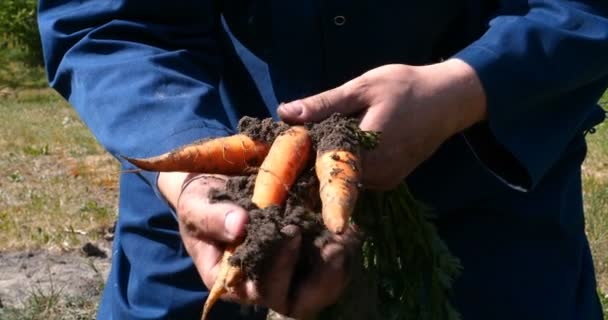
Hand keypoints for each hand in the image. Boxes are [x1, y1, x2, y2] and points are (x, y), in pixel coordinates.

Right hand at [158, 172, 358, 317]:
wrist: (213, 184)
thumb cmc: (199, 200)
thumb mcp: (196, 206)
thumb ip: (213, 218)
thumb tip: (239, 225)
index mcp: (233, 280)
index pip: (260, 289)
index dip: (280, 267)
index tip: (292, 232)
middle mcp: (261, 284)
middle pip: (296, 302)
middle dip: (319, 280)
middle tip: (333, 248)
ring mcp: (285, 273)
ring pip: (318, 291)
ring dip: (336, 271)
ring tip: (345, 242)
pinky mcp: (302, 257)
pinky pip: (329, 270)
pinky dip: (343, 255)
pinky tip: (351, 233)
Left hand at [278, 59, 486, 189]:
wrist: (449, 100)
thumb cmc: (406, 88)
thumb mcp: (362, 88)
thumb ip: (325, 104)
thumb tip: (285, 113)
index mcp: (365, 151)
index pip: (317, 165)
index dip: (298, 157)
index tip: (284, 145)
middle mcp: (374, 175)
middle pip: (329, 175)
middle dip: (311, 159)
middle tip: (299, 138)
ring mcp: (383, 182)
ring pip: (343, 177)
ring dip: (329, 161)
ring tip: (322, 137)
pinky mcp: (389, 181)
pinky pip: (357, 177)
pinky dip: (346, 163)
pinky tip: (343, 144)